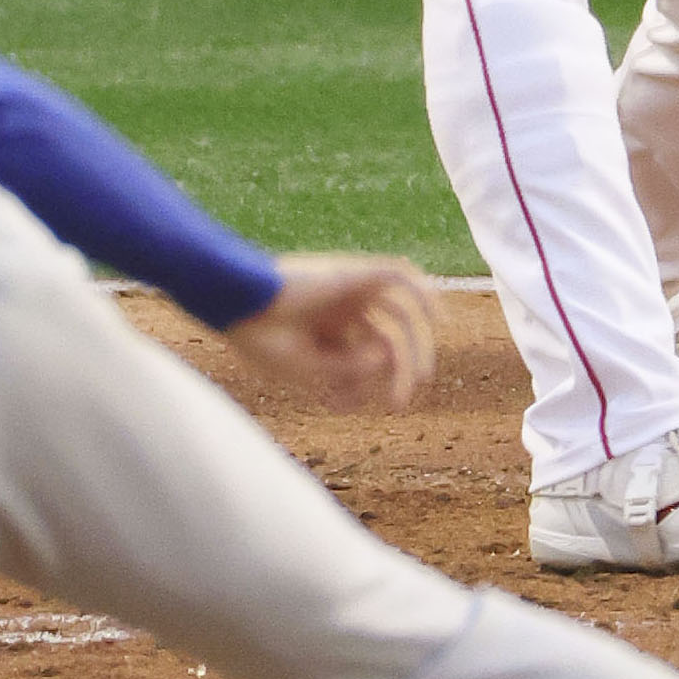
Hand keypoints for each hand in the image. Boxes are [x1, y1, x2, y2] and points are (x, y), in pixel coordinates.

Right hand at [223, 254, 439, 412]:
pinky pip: (399, 275)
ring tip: (420, 378)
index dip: (361, 386)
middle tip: (401, 401)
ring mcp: (349, 292)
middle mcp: (342, 310)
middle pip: (386, 337)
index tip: (344, 403)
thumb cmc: (264, 340)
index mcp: (325, 332)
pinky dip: (424, 291)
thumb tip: (388, 357)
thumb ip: (350, 370)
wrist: (239, 307)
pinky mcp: (354, 274)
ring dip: (415, 346)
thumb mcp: (310, 370)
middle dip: (399, 371)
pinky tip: (439, 317)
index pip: (360, 358)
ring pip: (398, 315)